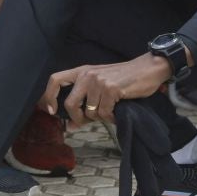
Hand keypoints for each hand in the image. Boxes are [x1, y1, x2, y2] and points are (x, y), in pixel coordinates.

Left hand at [41, 54, 170, 126]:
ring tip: (109, 110)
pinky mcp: (111, 88)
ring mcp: (99, 81)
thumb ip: (83, 102)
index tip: (52, 111)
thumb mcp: (99, 85)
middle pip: (70, 103)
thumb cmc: (122, 79)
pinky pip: (104, 113)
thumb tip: (69, 126)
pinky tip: (117, 111)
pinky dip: (111, 117)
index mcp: (82, 71)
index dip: (49, 97)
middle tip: (88, 121)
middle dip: (77, 118)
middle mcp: (87, 74)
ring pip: (90, 112)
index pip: (55, 80)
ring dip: (100, 117)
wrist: (147, 69)